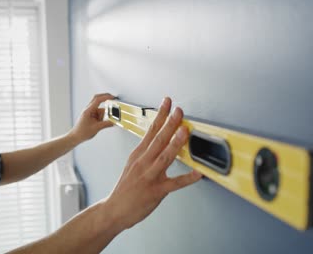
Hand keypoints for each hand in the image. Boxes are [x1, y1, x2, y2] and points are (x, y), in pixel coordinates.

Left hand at [68, 93, 114, 143]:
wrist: (75, 137)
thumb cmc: (81, 132)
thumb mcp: (96, 128)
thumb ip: (106, 124)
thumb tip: (113, 121)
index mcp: (88, 110)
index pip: (98, 100)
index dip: (106, 97)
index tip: (112, 97)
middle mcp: (89, 110)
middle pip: (98, 100)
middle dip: (106, 100)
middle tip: (112, 101)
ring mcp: (90, 112)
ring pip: (100, 109)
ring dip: (103, 115)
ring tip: (101, 123)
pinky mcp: (91, 116)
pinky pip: (99, 114)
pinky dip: (102, 118)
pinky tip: (101, 123)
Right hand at [104, 97, 202, 229]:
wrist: (114, 209)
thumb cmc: (125, 188)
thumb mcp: (133, 165)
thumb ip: (148, 153)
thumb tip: (162, 140)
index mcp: (138, 154)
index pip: (150, 130)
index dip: (160, 115)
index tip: (167, 102)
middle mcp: (143, 162)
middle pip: (158, 139)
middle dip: (170, 123)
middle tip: (179, 111)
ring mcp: (149, 176)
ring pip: (164, 157)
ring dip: (175, 143)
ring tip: (185, 131)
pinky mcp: (156, 191)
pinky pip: (175, 184)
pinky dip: (188, 178)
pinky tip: (198, 173)